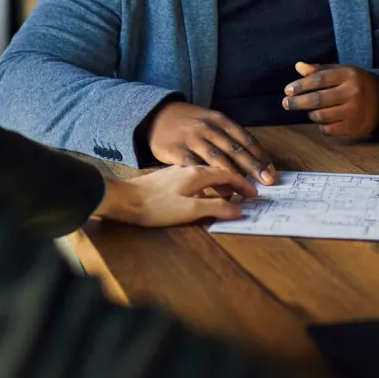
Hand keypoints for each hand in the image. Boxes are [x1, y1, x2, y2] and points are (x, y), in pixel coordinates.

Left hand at [93, 166, 257, 226]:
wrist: (123, 200)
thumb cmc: (155, 206)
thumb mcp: (187, 211)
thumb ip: (215, 208)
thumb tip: (239, 210)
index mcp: (197, 173)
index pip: (228, 174)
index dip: (244, 184)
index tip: (255, 194)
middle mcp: (190, 167)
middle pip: (221, 168)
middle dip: (238, 178)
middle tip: (251, 189)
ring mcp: (179, 170)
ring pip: (209, 170)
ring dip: (224, 179)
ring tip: (234, 190)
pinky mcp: (170, 175)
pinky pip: (199, 173)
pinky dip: (210, 180)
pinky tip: (208, 189)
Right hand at [147, 102, 275, 183]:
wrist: (155, 115)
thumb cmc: (189, 122)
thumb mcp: (210, 120)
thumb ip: (229, 136)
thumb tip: (253, 158)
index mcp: (219, 120)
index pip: (245, 138)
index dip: (259, 156)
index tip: (271, 171)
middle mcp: (207, 128)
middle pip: (235, 150)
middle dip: (253, 167)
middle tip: (267, 182)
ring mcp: (192, 139)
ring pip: (217, 160)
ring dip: (233, 177)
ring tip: (245, 191)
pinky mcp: (176, 150)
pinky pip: (194, 168)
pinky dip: (206, 182)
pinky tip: (217, 193)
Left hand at [282, 62, 378, 136]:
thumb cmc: (357, 83)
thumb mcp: (342, 72)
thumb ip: (319, 70)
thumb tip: (298, 66)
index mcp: (349, 75)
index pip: (319, 79)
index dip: (300, 85)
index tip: (287, 90)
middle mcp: (353, 93)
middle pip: (317, 99)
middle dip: (297, 102)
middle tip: (285, 103)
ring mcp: (355, 112)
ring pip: (321, 116)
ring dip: (310, 113)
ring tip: (310, 109)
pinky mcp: (355, 127)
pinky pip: (328, 129)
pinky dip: (320, 125)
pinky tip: (321, 119)